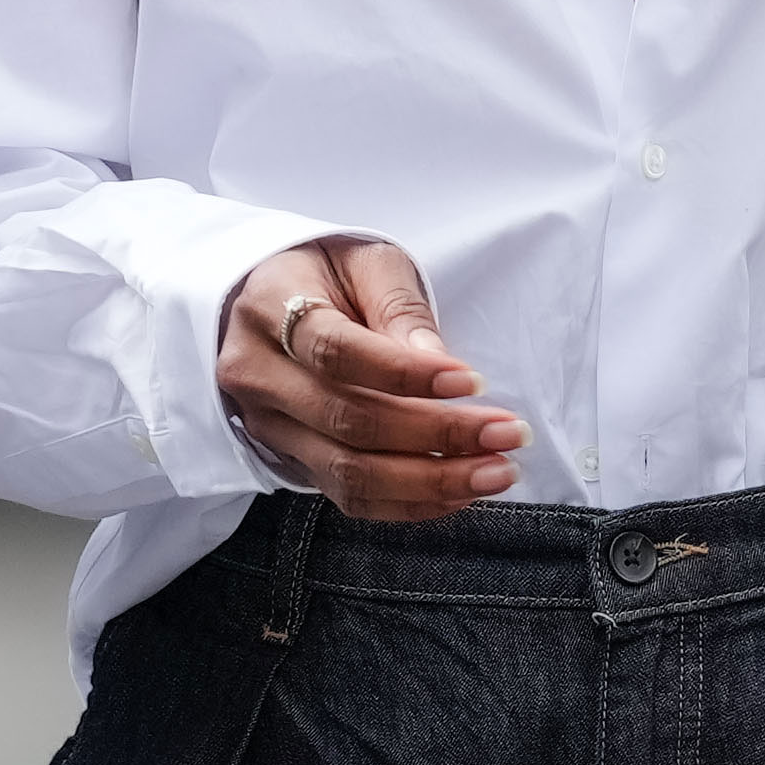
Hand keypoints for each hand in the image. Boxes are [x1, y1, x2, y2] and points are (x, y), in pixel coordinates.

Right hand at [220, 236, 524, 522]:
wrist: (269, 305)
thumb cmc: (327, 274)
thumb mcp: (365, 261)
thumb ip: (398, 305)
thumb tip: (438, 362)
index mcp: (269, 308)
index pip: (335, 352)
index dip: (405, 374)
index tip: (472, 381)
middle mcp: (258, 375)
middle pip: (346, 420)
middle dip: (437, 434)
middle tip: (507, 434)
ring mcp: (268, 426)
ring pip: (347, 472)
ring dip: (430, 482)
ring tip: (496, 471)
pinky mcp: (289, 460)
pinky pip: (348, 498)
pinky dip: (408, 504)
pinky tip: (460, 492)